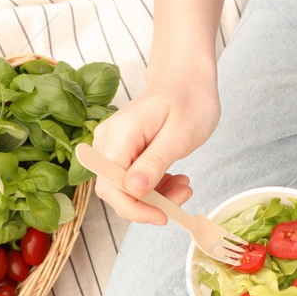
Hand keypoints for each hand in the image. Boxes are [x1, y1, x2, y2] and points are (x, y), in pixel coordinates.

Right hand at [90, 63, 219, 224]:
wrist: (187, 79)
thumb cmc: (188, 99)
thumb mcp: (179, 133)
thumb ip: (155, 162)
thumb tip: (134, 189)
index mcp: (120, 134)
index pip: (111, 185)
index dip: (133, 208)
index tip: (162, 216)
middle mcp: (108, 141)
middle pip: (115, 190)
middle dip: (147, 204)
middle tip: (183, 195)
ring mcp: (114, 146)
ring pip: (125, 188)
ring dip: (155, 197)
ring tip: (184, 186)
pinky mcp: (123, 151)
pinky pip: (132, 180)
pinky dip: (155, 187)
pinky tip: (175, 180)